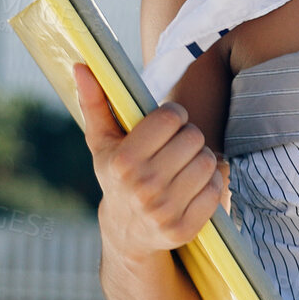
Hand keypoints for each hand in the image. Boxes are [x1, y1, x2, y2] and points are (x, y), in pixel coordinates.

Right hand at [73, 62, 229, 255]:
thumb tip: (82, 66)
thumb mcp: (103, 142)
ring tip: (186, 164)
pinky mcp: (184, 229)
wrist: (127, 233)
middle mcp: (143, 187)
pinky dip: (212, 182)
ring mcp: (164, 211)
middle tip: (177, 146)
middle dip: (188, 136)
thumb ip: (95, 102)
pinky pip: (216, 188)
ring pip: (207, 161)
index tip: (167, 123)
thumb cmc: (117, 175)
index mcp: (122, 161)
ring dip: (202, 158)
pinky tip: (194, 185)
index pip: (171, 117)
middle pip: (193, 137)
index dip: (173, 115)